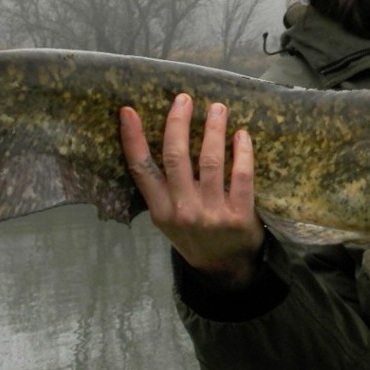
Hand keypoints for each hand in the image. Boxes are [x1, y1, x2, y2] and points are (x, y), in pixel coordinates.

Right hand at [119, 93, 264, 289]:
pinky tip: (241, 136)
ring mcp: (212, 213)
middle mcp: (183, 211)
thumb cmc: (196, 238)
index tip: (128, 111)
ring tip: (217, 108)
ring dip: (214, 130)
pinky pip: (241, 176)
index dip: (133, 139)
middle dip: (178, 123)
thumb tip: (164, 140)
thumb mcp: (169, 221)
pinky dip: (242, 152)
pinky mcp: (240, 215)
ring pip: (210, 161)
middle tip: (184, 99)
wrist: (227, 271)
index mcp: (161, 211)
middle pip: (175, 157)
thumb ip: (163, 190)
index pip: (141, 169)